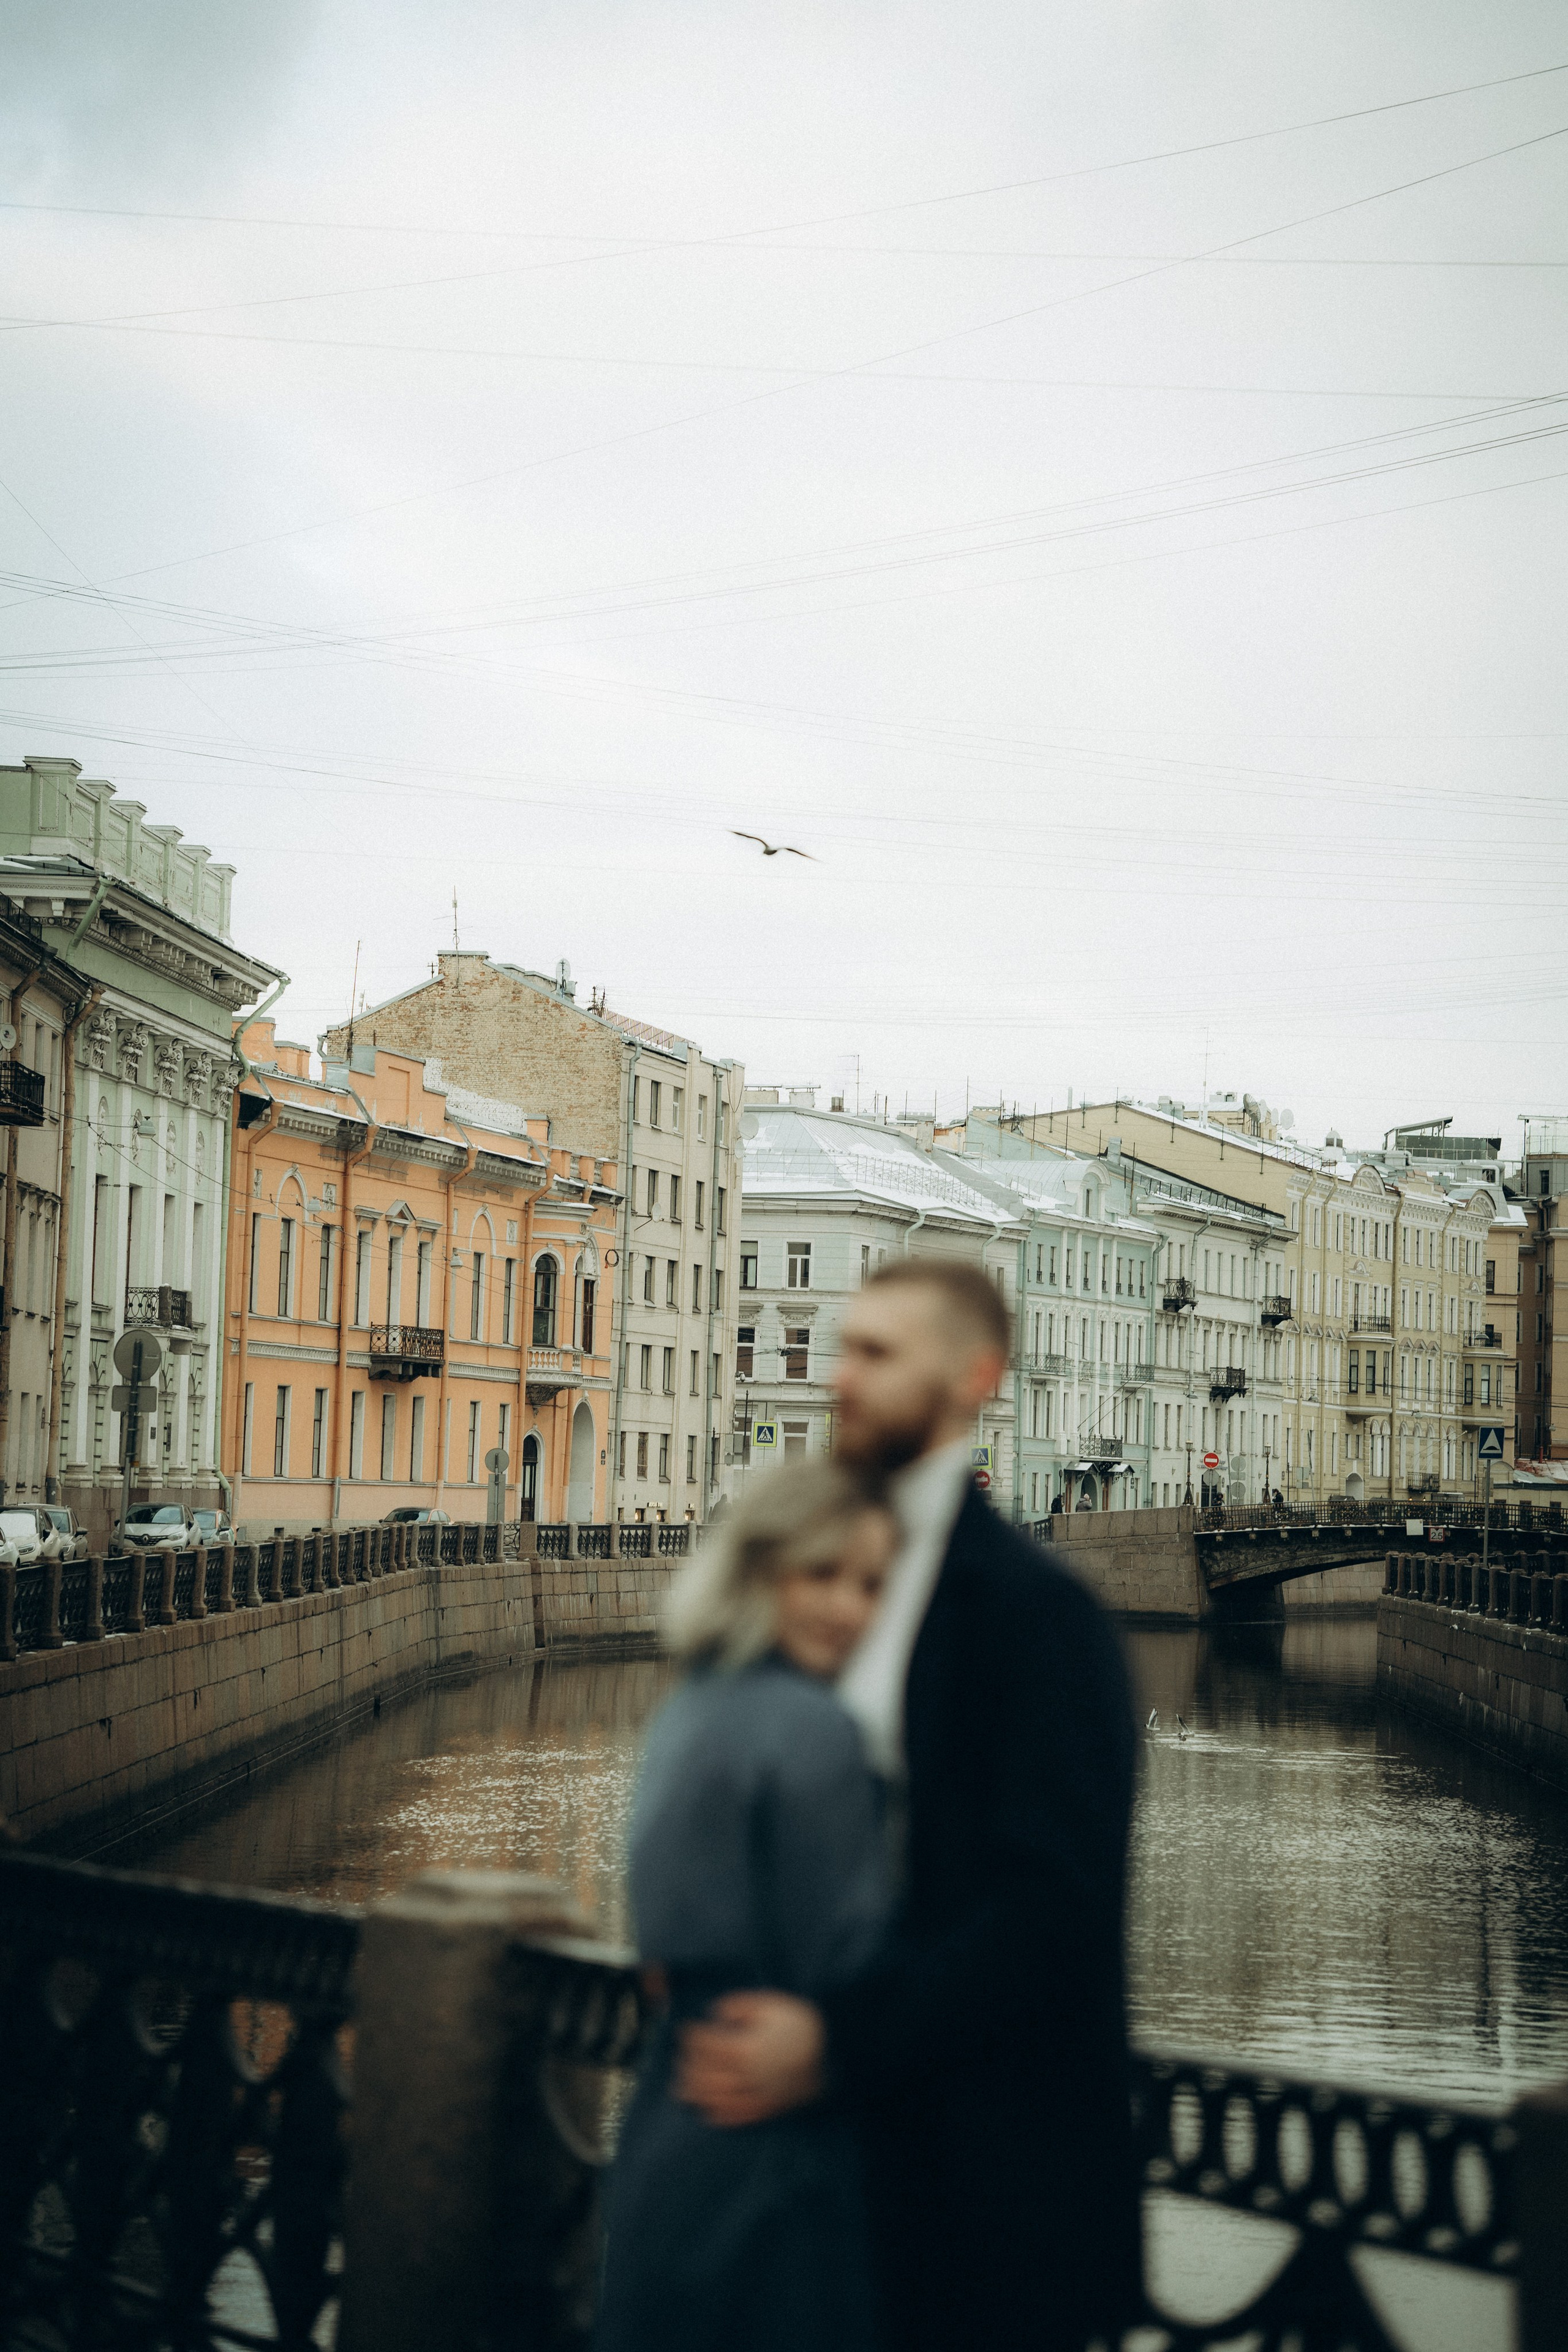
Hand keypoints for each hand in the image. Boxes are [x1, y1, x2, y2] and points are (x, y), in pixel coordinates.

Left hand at [675, 1991, 825, 2127]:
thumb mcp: (770, 2004)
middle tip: (680, 2057)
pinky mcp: (766, 2107)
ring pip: (715, 2097)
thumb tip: (717, 2013)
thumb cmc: (801, 2024)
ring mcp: (754, 2094)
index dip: (691, 2036)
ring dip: (694, 2092)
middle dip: (687, 2065)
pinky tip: (707, 2111)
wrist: (835, 2053)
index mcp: (743, 2048)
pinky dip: (717, 2114)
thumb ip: (739, 2005)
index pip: (706, 2044)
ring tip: (681, 2087)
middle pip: (705, 2074)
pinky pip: (736, 2116)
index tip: (685, 2029)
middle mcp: (744, 2075)